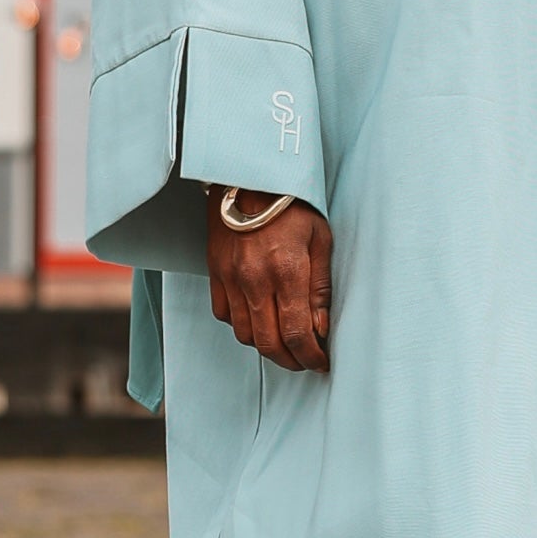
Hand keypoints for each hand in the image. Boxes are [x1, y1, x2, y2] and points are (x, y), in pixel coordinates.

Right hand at [206, 193, 333, 374]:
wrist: (249, 175)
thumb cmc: (292, 203)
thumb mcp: (321, 240)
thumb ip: (320, 288)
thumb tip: (321, 328)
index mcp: (287, 270)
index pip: (297, 333)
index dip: (311, 357)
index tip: (320, 362)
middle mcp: (255, 279)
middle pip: (268, 343)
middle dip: (290, 361)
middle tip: (305, 361)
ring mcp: (231, 278)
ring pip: (245, 335)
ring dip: (266, 346)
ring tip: (284, 343)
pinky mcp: (215, 272)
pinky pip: (224, 315)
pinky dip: (242, 326)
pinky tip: (259, 320)